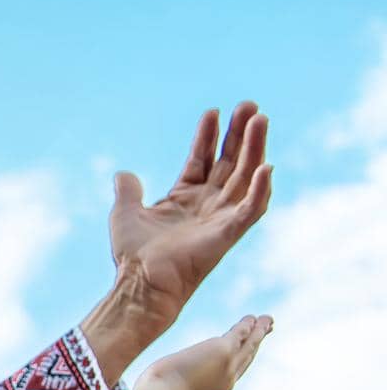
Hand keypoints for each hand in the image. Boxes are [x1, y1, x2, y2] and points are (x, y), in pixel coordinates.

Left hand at [108, 102, 273, 332]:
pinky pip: (251, 209)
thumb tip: (123, 173)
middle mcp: (207, 205)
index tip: (213, 111)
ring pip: (246, 177)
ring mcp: (220, 218)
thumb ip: (128, 191)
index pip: (202, 159)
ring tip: (260, 119)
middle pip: (230, 162)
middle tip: (250, 105)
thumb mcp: (125, 213)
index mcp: (184, 197)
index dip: (208, 136)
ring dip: (255, 149)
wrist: (139, 283)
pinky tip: (267, 167)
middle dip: (240, 134)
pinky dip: (261, 190)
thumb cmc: (132, 254)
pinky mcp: (228, 233)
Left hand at [132, 314, 273, 389]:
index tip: (250, 352)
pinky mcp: (223, 350)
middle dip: (256, 344)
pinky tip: (252, 317)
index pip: (234, 373)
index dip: (243, 361)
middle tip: (265, 331)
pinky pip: (241, 333)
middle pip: (247, 358)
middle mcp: (227, 380)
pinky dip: (248, 325)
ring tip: (266, 319)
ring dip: (258, 331)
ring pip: (249, 345)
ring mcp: (228, 365)